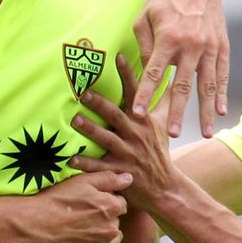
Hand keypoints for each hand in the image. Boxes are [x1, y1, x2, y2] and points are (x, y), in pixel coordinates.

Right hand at [20, 170, 132, 242]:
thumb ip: (109, 178)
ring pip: (114, 239)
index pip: (120, 203)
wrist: (36, 226)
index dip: (109, 201)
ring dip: (108, 235)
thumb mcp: (82, 181)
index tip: (96, 202)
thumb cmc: (57, 201)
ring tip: (92, 232)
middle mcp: (111, 229)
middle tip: (89, 216)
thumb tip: (129, 178)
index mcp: (111, 207)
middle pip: (116, 221)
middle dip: (108, 218)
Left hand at [69, 55, 176, 209]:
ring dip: (90, 129)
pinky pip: (98, 166)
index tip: (118, 56)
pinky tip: (70, 159)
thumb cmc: (159, 151)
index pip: (136, 92)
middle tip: (84, 92)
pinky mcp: (117, 171)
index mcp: (143, 119)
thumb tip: (171, 75)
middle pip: (116, 114)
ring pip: (106, 138)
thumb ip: (165, 99)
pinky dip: (84, 163)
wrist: (165, 186)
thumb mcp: (166, 123)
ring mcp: (126, 152)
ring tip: (75, 120)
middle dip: (100, 103)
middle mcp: (135, 133)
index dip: (127, 74)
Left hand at [132, 0, 228, 139]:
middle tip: (172, 135)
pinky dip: (222, 93)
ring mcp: (209, 46)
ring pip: (208, 84)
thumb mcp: (143, 18)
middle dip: (177, 112)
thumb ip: (144, 47)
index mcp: (168, 38)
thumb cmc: (161, 0)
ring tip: (206, 133)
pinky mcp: (222, 45)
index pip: (154, 73)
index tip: (136, 114)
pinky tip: (221, 111)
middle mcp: (191, 44)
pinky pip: (223, 73)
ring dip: (205, 110)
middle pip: (183, 85)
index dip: (144, 94)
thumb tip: (146, 74)